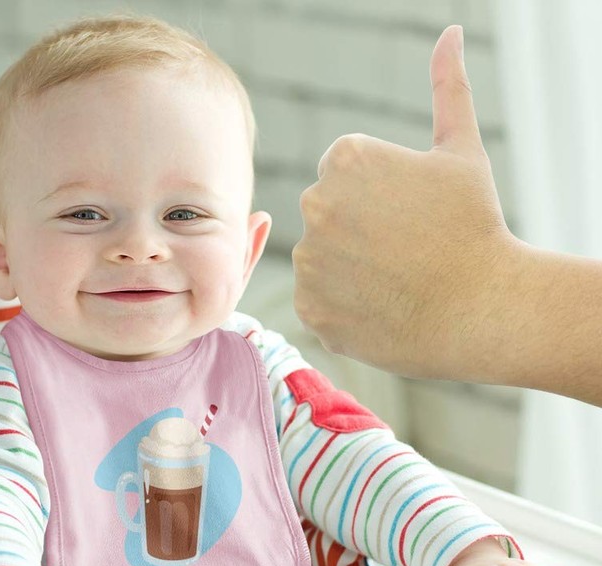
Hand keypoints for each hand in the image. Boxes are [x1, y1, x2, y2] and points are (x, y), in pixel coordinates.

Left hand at [293, 26, 517, 380]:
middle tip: (405, 251)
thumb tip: (450, 36)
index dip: (380, 198)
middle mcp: (315, 204)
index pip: (344, 175)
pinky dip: (342, 308)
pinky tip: (381, 307)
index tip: (409, 216)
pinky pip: (318, 303)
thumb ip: (447, 90)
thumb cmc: (474, 227)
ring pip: (322, 261)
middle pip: (330, 217)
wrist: (480, 309)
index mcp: (345, 158)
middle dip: (359, 231)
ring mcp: (308, 260)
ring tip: (396, 282)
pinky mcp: (307, 308)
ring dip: (348, 270)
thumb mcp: (462, 151)